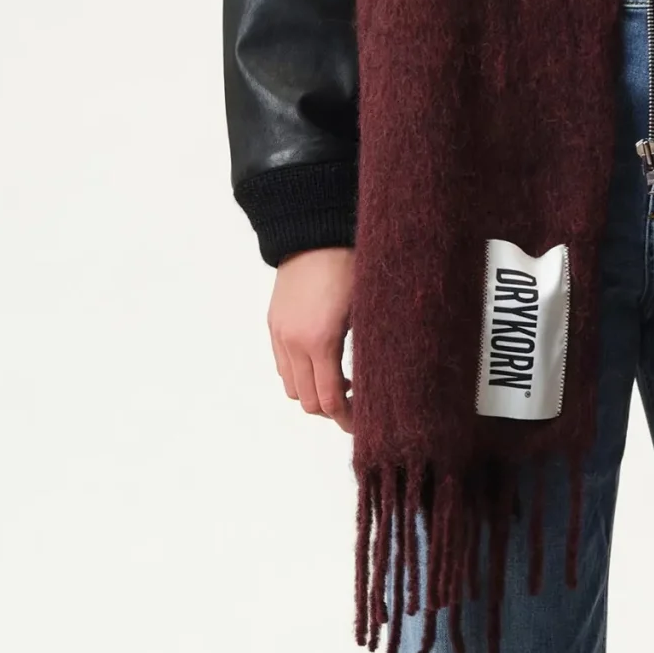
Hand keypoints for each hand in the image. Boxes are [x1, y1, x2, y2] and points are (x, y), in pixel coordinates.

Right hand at [268, 247, 355, 432]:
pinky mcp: (274, 323)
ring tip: (340, 379)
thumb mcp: (369, 310)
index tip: (365, 422)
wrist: (316, 230)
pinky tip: (322, 360)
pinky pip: (282, 365)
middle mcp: (293, 343)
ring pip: (291, 387)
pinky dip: (300, 374)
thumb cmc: (352, 264)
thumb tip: (380, 382)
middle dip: (332, 409)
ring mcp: (279, 333)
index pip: (330, 401)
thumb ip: (368, 350)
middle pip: (308, 401)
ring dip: (314, 392)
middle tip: (357, 402)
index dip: (347, 419)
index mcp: (320, 342)